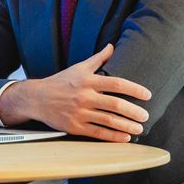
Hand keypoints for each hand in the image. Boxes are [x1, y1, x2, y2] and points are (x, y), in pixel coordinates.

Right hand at [0, 44, 151, 142]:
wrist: (36, 98)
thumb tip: (112, 46)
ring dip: (127, 126)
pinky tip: (125, 137)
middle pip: (115, 104)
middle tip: (146, 116)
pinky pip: (98, 133)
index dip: (135, 89)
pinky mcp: (74, 127)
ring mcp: (79, 113)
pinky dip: (113, 137)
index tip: (147, 95)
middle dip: (134, 111)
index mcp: (87, 80)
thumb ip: (97, 59)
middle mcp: (84, 96)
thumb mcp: (78, 68)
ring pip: (109, 121)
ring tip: (139, 128)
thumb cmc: (60, 82)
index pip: (117, 84)